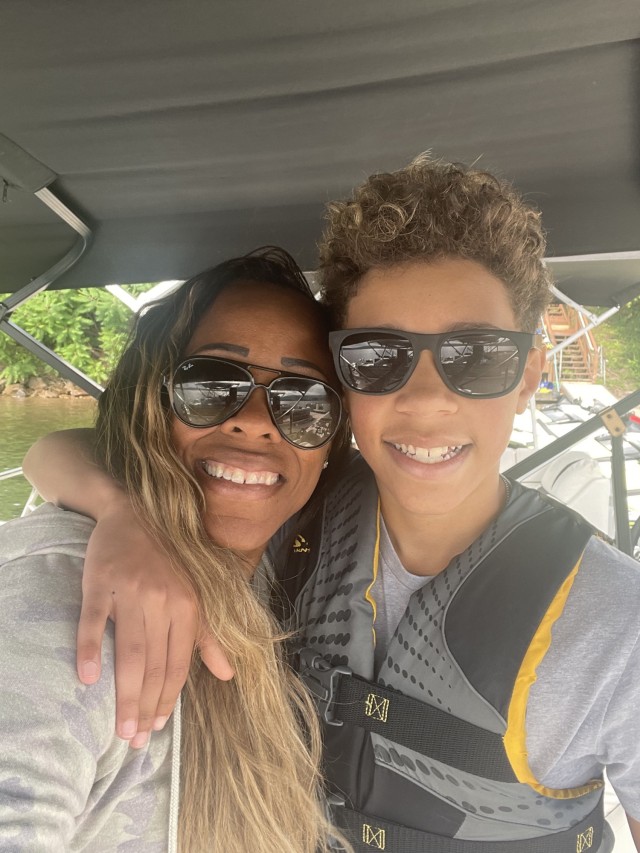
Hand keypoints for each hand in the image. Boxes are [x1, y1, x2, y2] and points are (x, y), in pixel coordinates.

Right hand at [77, 500, 233, 746]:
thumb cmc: (167, 561)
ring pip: (129, 652)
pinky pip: (94, 620)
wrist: (133, 514)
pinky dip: (90, 649)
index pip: (178, 664)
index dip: (168, 700)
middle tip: (135, 741)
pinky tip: (87, 679)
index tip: (158, 729)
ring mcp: (130, 591)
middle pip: (153, 665)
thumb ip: (209, 636)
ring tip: (121, 728)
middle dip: (146, 708)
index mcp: (187, 606)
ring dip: (125, 694)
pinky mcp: (101, 582)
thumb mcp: (195, 594)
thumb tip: (229, 675)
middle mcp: (162, 600)